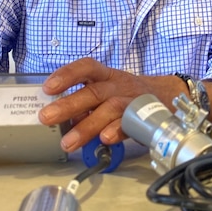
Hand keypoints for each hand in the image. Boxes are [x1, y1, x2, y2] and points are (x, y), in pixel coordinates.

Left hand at [40, 58, 154, 152]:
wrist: (165, 96)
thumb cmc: (126, 95)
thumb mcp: (106, 90)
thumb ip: (84, 103)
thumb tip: (58, 119)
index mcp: (105, 76)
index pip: (86, 68)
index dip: (67, 75)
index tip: (48, 87)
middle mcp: (118, 86)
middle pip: (94, 92)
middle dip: (69, 105)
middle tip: (46, 117)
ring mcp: (131, 101)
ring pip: (110, 108)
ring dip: (87, 126)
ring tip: (68, 142)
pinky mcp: (144, 118)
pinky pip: (130, 123)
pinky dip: (117, 130)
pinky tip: (104, 139)